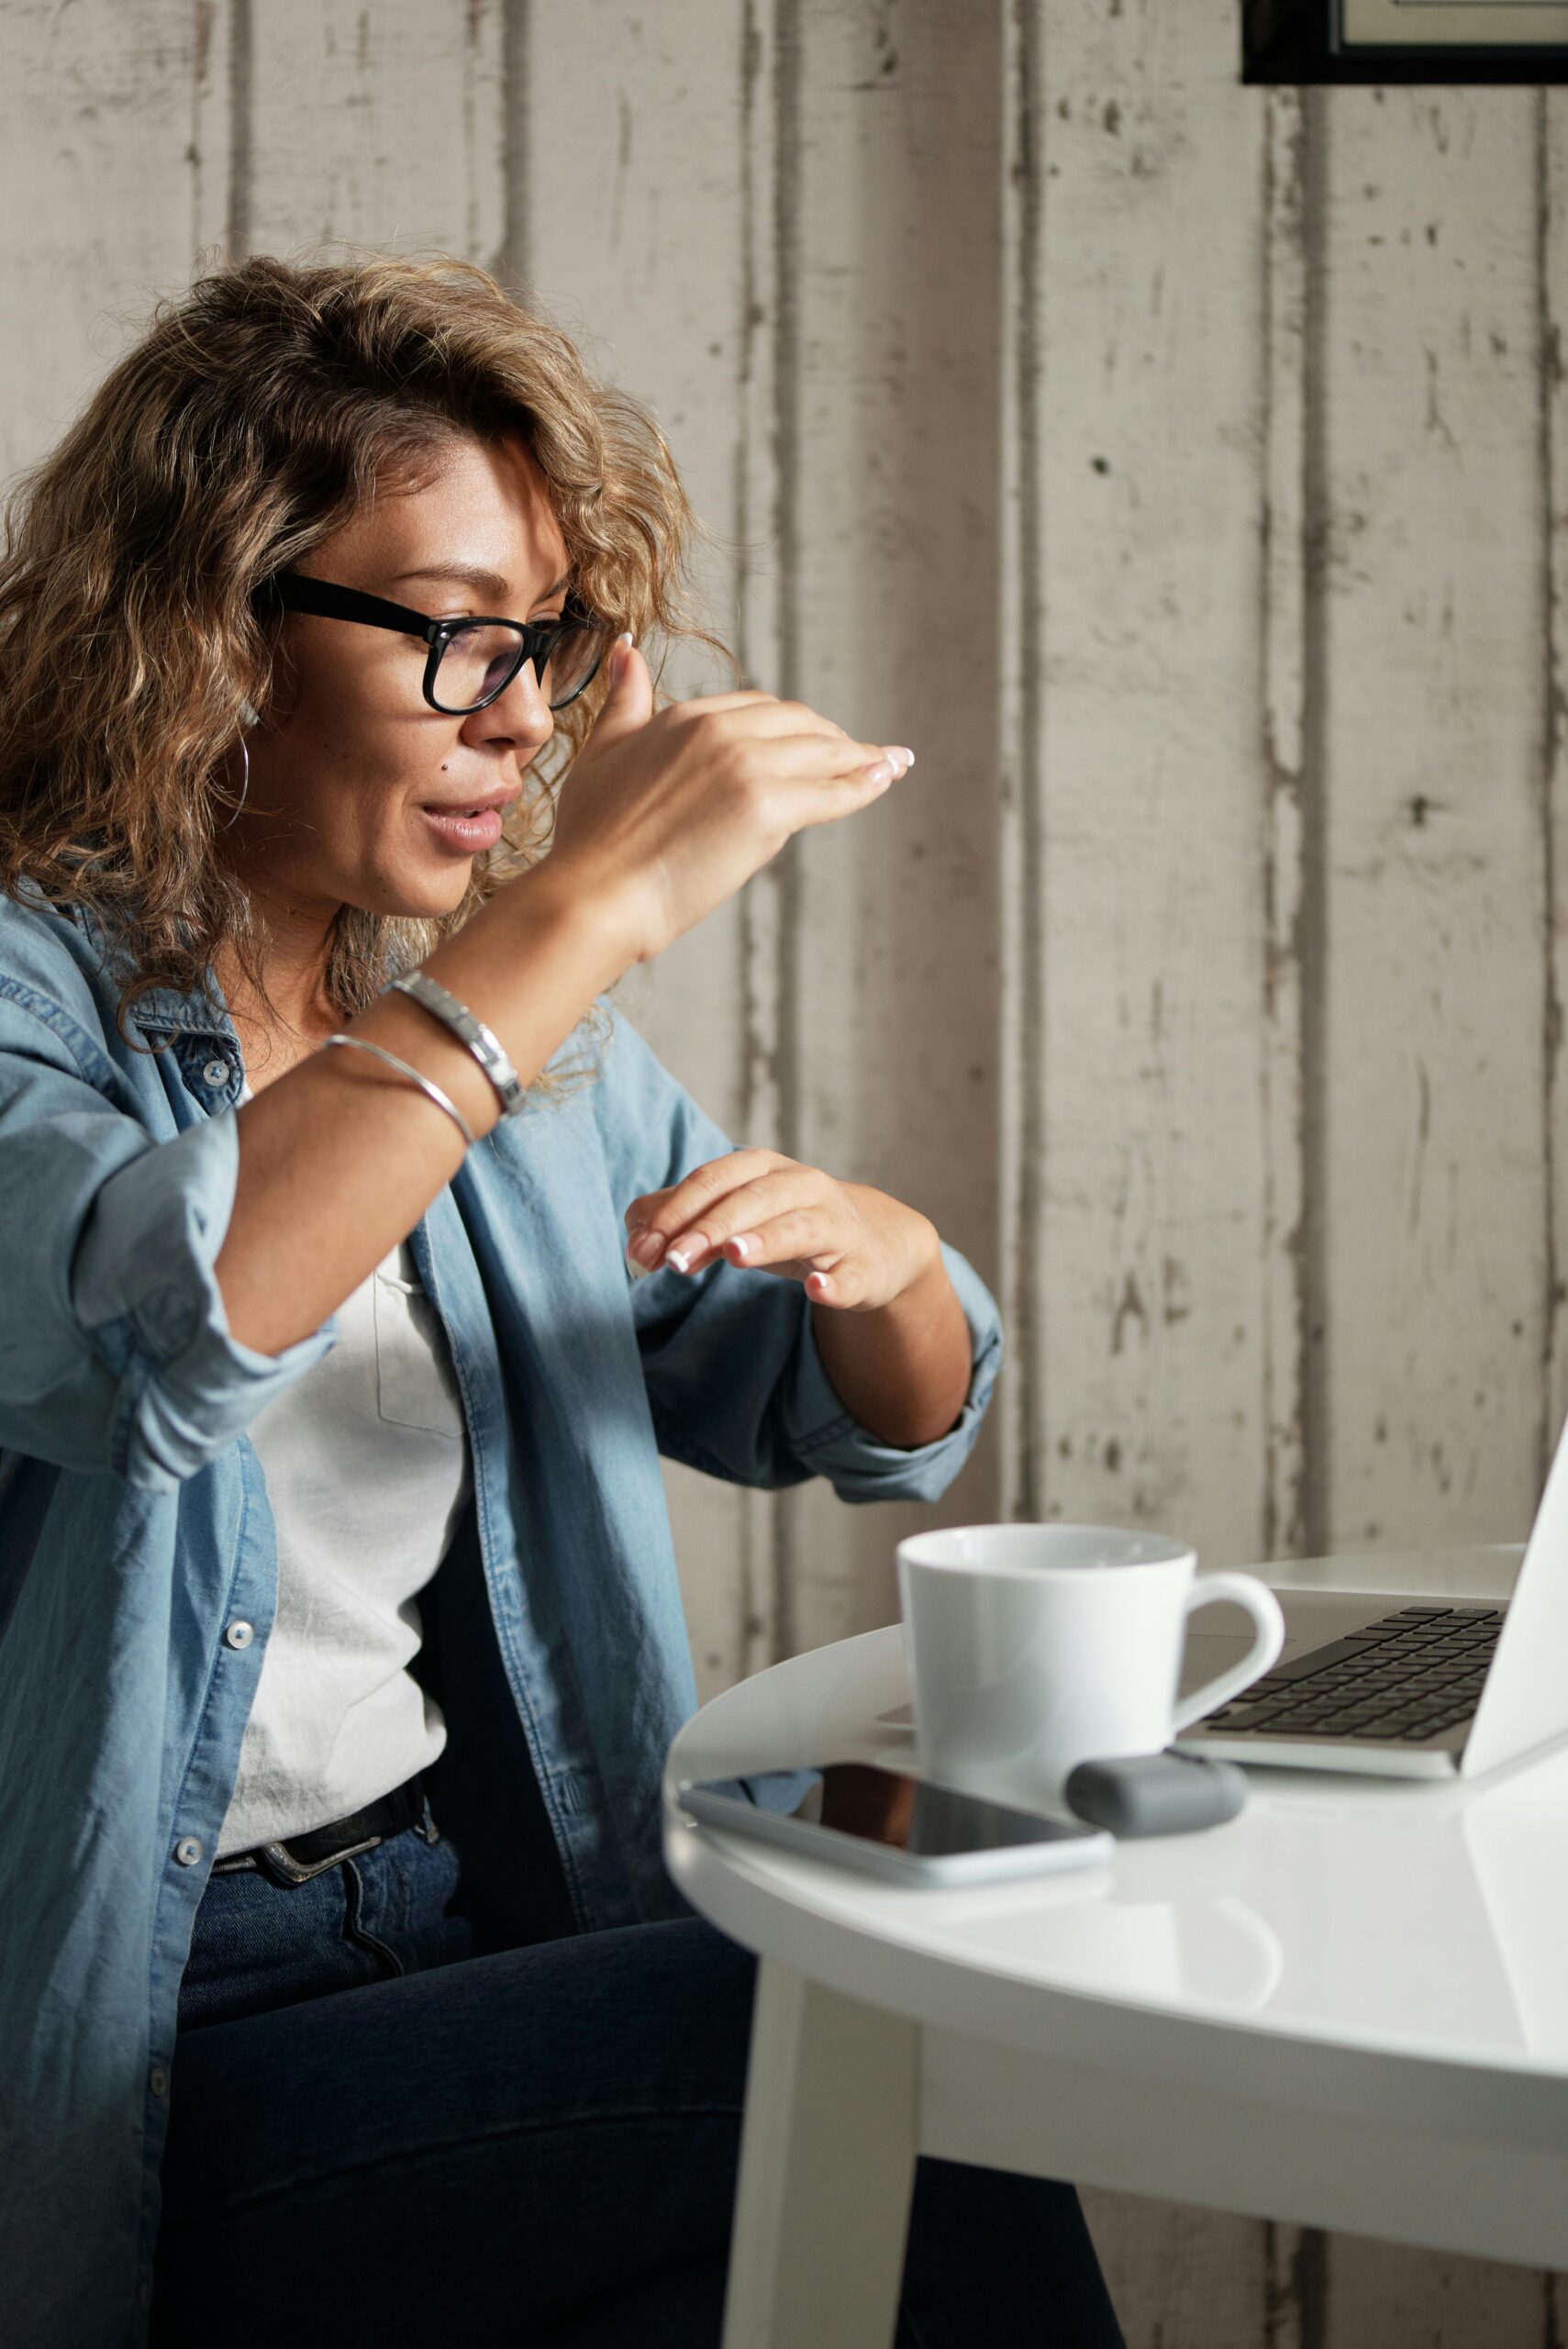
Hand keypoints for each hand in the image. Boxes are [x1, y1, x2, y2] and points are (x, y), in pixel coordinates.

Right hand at [543, 640, 913, 965]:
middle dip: (833, 739)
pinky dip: (865, 785)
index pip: (758, 709)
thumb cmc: (590, 839)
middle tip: (862, 755)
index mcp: (686, 717)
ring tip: (892, 763)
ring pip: (823, 754)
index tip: (816, 738)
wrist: (594, 894)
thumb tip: (626, 651)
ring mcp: (747, 766)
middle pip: (799, 724)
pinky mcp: (768, 809)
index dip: (793, 726)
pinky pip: (833, 792)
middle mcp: (720, 730)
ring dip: (863, 758)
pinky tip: (886, 779)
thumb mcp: (603, 752)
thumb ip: (625, 702)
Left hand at [622, 1148, 938, 1311]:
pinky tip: (817, 1290)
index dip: (677, 1211)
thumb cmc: (786, 1224)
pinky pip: (848, 1275)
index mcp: (763, 1169)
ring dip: (767, 1239)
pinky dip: (834, 1283)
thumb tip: (636, 1240)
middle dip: (710, 1228)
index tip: (645, 1249)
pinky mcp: (862, 1267)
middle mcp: (803, 1186)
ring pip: (800, 1227)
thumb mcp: (734, 1215)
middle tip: (671, 1261)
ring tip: (735, 1255)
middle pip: (751, 1200)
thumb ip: (680, 1220)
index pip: (713, 1180)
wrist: (873, 1245)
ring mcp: (836, 1226)